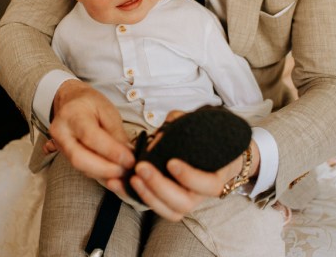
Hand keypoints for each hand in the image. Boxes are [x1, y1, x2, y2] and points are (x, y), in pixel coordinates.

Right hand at [48, 80, 134, 179]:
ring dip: (104, 174)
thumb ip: (116, 132)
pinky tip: (113, 173)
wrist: (70, 102)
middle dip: (105, 169)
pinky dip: (99, 174)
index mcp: (72, 115)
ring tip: (122, 172)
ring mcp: (60, 146)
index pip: (91, 137)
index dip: (111, 151)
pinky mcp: (64, 156)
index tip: (130, 160)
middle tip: (126, 171)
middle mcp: (61, 133)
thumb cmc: (90, 103)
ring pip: (80, 167)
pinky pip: (82, 169)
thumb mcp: (107, 110)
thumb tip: (127, 155)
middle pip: (80, 158)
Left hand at [107, 109, 260, 220]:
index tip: (171, 162)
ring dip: (146, 195)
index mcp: (217, 175)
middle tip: (141, 168)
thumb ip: (182, 124)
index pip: (209, 185)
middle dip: (159, 186)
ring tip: (130, 178)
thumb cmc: (206, 137)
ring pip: (169, 211)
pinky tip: (118, 184)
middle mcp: (202, 194)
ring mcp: (186, 200)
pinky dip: (134, 197)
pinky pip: (154, 207)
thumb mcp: (200, 125)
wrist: (210, 149)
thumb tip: (161, 133)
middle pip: (184, 203)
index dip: (190, 177)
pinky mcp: (168, 201)